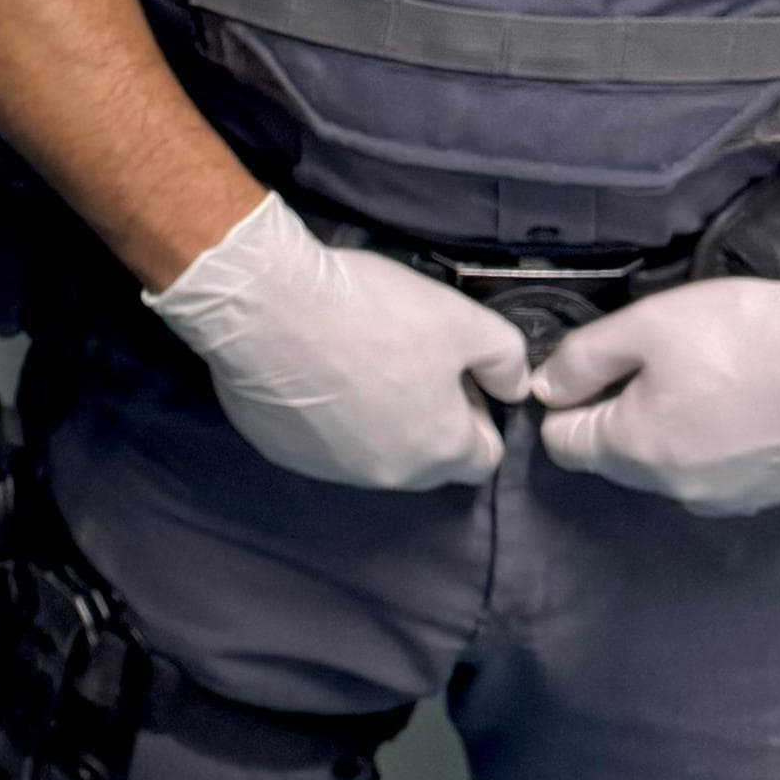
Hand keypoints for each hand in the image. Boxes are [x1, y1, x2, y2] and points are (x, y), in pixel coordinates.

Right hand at [146, 191, 529, 489]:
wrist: (265, 304)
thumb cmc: (371, 311)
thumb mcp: (463, 318)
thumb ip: (506, 359)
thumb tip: (514, 389)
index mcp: (438, 449)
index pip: (483, 459)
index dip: (476, 412)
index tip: (453, 372)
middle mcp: (388, 475)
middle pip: (427, 462)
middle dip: (428, 422)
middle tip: (406, 362)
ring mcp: (330, 469)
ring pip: (373, 455)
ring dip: (376, 421)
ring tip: (354, 363)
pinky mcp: (283, 452)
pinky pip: (321, 444)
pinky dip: (326, 418)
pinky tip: (314, 371)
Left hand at [533, 222, 779, 513]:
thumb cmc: (743, 332)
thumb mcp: (646, 326)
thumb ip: (582, 360)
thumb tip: (545, 389)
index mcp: (635, 451)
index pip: (562, 445)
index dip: (567, 402)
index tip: (595, 368)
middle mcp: (674, 491)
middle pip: (614, 458)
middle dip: (618, 416)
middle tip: (658, 363)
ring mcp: (725, 499)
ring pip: (665, 468)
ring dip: (668, 431)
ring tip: (705, 380)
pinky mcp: (767, 494)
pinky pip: (712, 473)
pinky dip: (712, 445)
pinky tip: (740, 404)